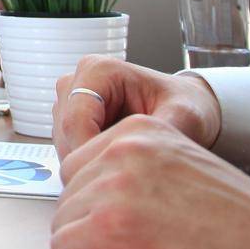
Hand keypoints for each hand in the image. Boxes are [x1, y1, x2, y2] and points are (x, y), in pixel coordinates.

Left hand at [50, 116, 249, 248]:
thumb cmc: (245, 224)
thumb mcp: (185, 165)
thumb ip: (140, 165)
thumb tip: (97, 185)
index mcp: (142, 128)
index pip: (80, 162)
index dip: (101, 198)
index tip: (136, 215)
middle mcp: (122, 148)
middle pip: (68, 192)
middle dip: (92, 221)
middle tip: (139, 239)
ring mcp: (113, 185)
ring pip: (62, 221)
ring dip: (92, 244)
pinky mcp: (109, 226)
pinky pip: (64, 248)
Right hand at [53, 55, 221, 161]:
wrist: (186, 108)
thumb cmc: (184, 106)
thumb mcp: (183, 118)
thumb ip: (157, 134)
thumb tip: (138, 157)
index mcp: (98, 70)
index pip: (75, 119)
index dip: (89, 152)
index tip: (113, 174)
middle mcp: (76, 81)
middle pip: (66, 132)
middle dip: (90, 160)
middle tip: (125, 178)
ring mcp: (69, 101)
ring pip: (63, 143)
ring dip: (89, 162)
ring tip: (126, 169)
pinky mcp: (69, 120)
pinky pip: (68, 148)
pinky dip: (88, 162)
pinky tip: (117, 164)